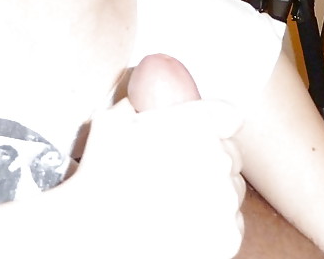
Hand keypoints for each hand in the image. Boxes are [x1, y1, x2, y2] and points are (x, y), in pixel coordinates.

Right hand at [71, 54, 245, 257]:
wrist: (93, 233)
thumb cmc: (98, 177)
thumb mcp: (112, 122)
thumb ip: (139, 101)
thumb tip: (149, 86)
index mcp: (195, 125)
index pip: (228, 115)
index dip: (214, 124)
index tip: (201, 135)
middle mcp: (218, 159)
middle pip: (229, 155)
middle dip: (207, 161)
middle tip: (175, 174)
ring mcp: (225, 201)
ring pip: (230, 191)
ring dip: (210, 193)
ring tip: (173, 201)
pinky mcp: (227, 236)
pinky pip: (230, 224)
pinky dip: (212, 225)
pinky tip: (180, 224)